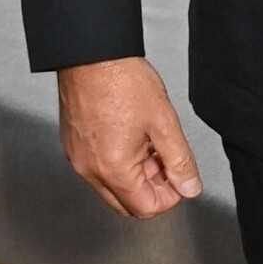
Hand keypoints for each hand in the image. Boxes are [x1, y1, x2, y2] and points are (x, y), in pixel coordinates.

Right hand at [58, 56, 202, 218]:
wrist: (92, 54)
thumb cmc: (123, 81)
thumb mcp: (164, 122)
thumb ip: (179, 160)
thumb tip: (189, 187)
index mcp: (113, 169)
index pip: (145, 209)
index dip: (170, 197)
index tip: (180, 177)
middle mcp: (90, 170)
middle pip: (127, 203)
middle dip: (152, 188)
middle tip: (167, 159)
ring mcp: (78, 159)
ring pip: (112, 187)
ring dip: (136, 174)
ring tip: (151, 141)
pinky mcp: (73, 146)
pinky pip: (98, 169)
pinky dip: (119, 162)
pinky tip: (132, 136)